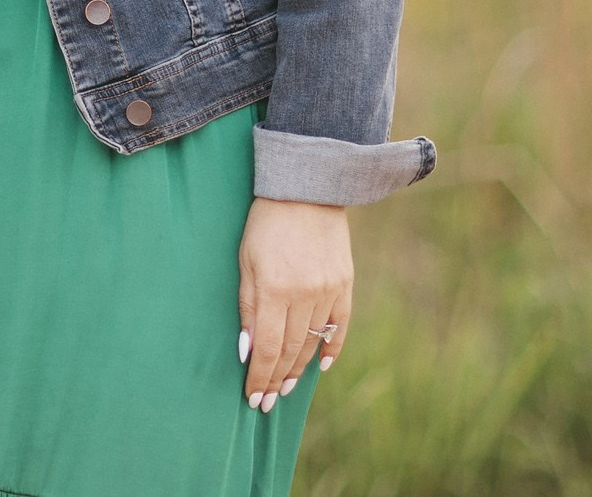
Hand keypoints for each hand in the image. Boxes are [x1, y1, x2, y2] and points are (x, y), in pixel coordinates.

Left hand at [237, 197, 350, 410]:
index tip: (252, 398)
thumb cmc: (265, 223)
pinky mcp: (345, 283)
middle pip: (290, 351)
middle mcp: (305, 295)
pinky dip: (331, 347)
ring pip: (313, 342)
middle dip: (276, 380)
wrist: (307, 188)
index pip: (266, 348)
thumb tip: (247, 350)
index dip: (259, 377)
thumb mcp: (245, 260)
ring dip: (299, 369)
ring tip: (286, 389)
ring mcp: (328, 290)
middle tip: (266, 403)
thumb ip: (247, 305)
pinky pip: (340, 325)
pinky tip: (320, 365)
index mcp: (275, 289)